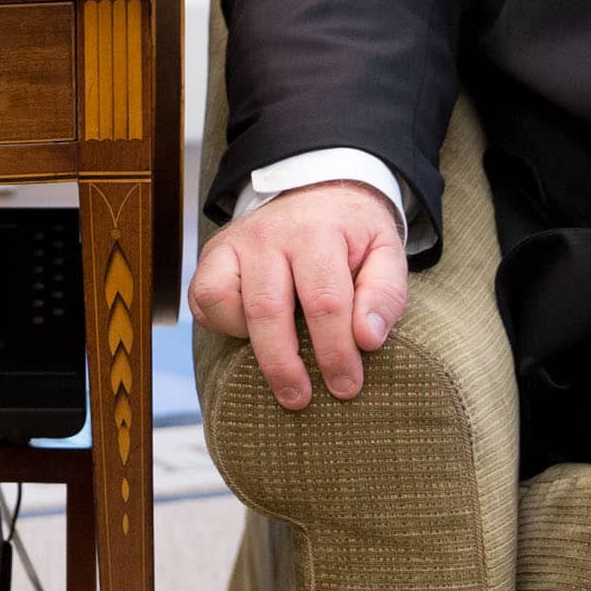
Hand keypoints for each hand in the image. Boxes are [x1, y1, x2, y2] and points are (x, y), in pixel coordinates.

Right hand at [190, 182, 407, 411]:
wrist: (314, 189)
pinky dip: (222, 325)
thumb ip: (385, 294)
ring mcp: (234, 243)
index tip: (347, 386)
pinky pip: (204, 299)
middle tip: (300, 400)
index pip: (325, 302)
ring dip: (249, 344)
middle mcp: (269, 235)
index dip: (335, 351)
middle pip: (268, 310)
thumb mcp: (386, 252)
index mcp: (317, 232)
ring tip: (278, 367)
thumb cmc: (353, 233)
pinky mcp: (213, 256)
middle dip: (284, 364)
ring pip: (223, 302)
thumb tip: (368, 340)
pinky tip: (252, 336)